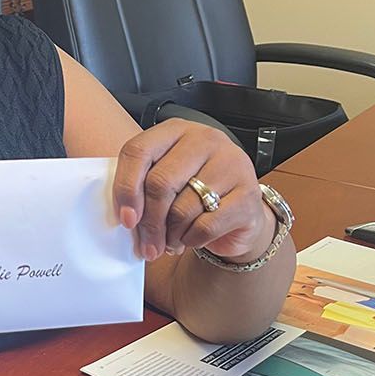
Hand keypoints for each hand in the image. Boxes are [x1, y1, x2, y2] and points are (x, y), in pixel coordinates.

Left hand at [113, 119, 272, 263]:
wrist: (240, 210)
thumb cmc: (194, 193)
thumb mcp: (166, 180)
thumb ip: (142, 188)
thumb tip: (126, 218)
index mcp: (176, 130)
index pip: (138, 151)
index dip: (125, 188)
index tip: (125, 220)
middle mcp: (205, 140)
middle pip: (160, 183)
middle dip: (149, 222)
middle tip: (147, 245)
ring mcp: (231, 163)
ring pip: (183, 208)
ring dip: (170, 235)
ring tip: (169, 243)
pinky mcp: (249, 193)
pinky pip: (206, 225)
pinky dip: (192, 239)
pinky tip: (190, 239)